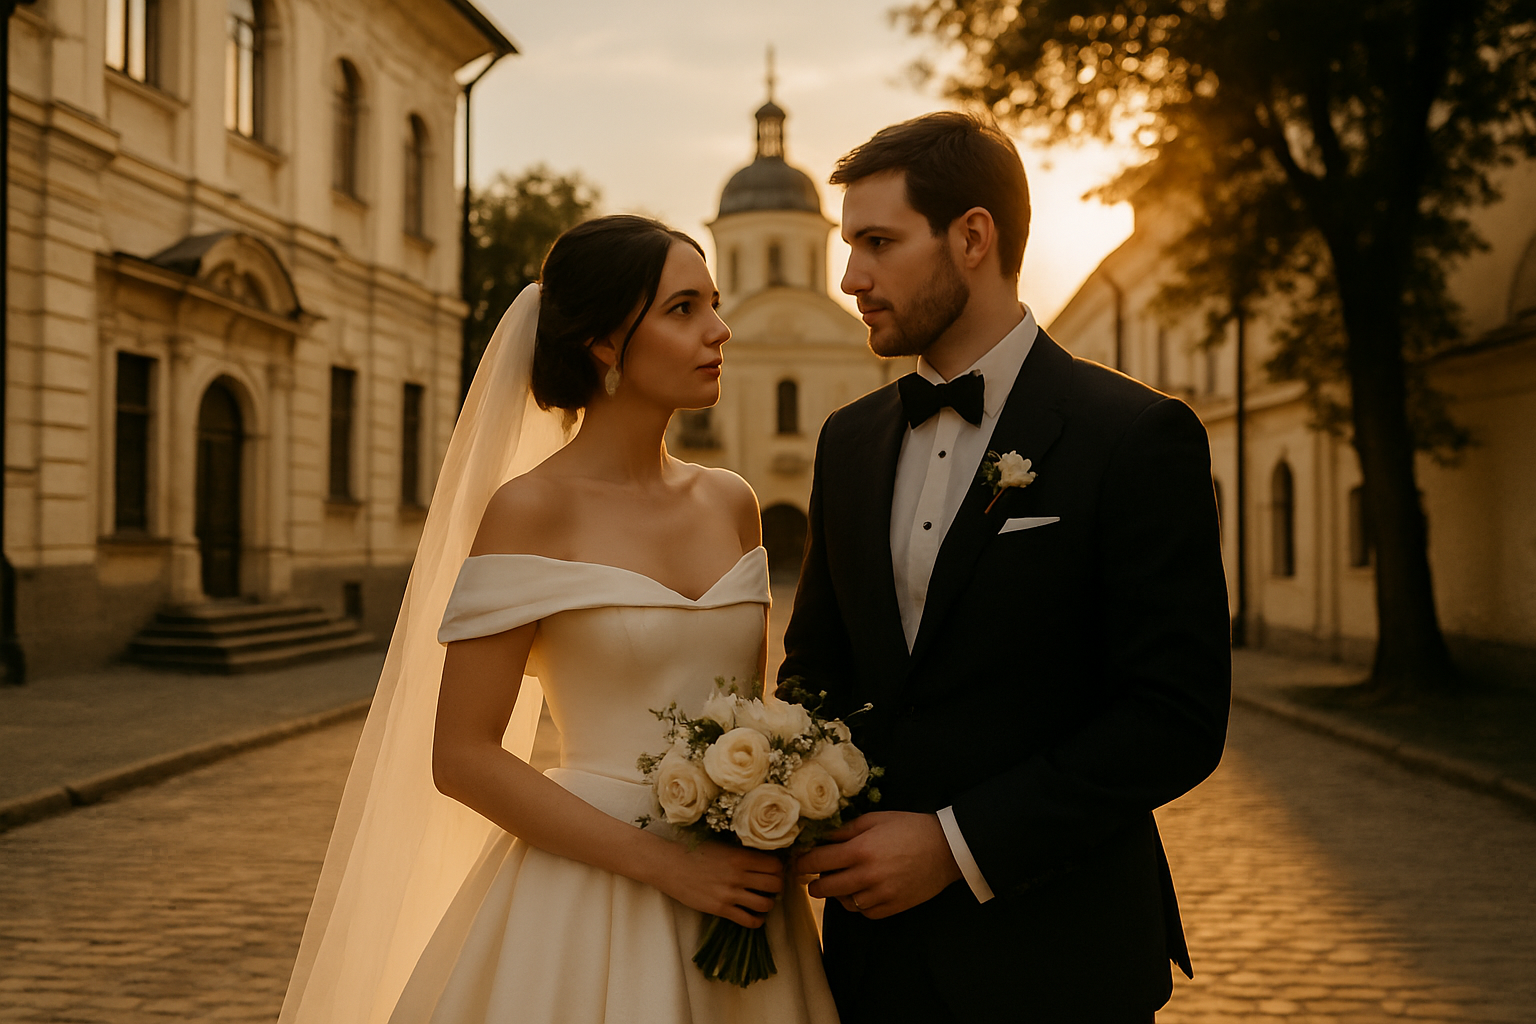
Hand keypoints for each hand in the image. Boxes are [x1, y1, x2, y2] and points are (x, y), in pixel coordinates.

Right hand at [655, 841, 784, 928]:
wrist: (669, 865)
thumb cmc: (694, 851)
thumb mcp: (722, 846)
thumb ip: (742, 853)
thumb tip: (763, 859)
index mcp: (740, 856)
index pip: (775, 865)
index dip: (778, 868)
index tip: (774, 870)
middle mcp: (739, 875)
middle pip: (775, 884)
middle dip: (777, 886)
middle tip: (771, 887)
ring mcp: (730, 894)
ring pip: (766, 904)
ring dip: (768, 904)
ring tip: (763, 901)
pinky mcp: (721, 909)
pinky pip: (748, 920)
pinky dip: (757, 921)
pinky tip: (754, 917)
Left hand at [796, 811, 961, 919]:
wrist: (946, 849)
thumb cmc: (908, 828)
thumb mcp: (875, 820)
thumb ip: (845, 830)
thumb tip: (820, 837)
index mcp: (860, 850)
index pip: (817, 862)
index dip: (801, 862)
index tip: (796, 862)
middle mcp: (867, 875)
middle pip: (824, 888)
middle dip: (814, 882)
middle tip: (813, 876)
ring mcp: (879, 894)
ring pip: (843, 902)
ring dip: (837, 893)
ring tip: (842, 881)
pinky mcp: (891, 907)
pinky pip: (863, 912)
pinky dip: (857, 904)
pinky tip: (861, 891)